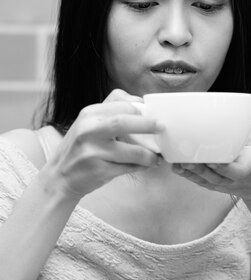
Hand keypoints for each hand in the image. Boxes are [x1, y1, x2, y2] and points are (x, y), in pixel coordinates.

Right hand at [40, 89, 161, 200]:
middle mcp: (88, 130)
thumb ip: (109, 115)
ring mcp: (92, 151)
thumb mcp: (87, 125)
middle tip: (162, 128)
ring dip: (148, 154)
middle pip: (124, 121)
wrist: (58, 178)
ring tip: (156, 157)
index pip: (119, 102)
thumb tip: (143, 109)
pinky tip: (145, 165)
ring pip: (131, 150)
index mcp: (88, 114)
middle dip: (147, 124)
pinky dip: (140, 166)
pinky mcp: (98, 170)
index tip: (152, 112)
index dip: (139, 106)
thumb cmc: (80, 150)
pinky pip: (128, 168)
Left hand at [172, 131, 250, 220]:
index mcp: (248, 168)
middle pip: (216, 177)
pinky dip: (189, 176)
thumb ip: (241, 131)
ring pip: (207, 181)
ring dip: (191, 173)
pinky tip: (178, 168)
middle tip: (187, 160)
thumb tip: (224, 112)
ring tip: (179, 163)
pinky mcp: (216, 186)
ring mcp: (224, 185)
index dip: (223, 167)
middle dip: (200, 169)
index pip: (236, 171)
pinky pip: (201, 182)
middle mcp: (235, 180)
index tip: (212, 161)